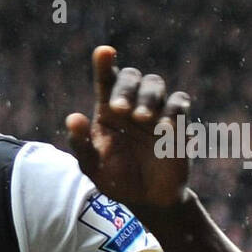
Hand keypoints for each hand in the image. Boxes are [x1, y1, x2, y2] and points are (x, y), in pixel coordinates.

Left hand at [65, 46, 193, 215]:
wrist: (147, 200)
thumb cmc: (116, 179)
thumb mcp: (92, 166)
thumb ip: (81, 144)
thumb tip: (73, 117)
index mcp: (107, 111)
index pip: (105, 81)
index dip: (104, 64)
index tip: (104, 52)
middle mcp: (131, 104)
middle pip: (132, 77)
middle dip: (126, 87)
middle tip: (119, 109)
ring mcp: (156, 111)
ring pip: (155, 84)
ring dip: (148, 97)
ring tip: (142, 119)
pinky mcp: (177, 121)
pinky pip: (179, 103)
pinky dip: (173, 111)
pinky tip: (164, 129)